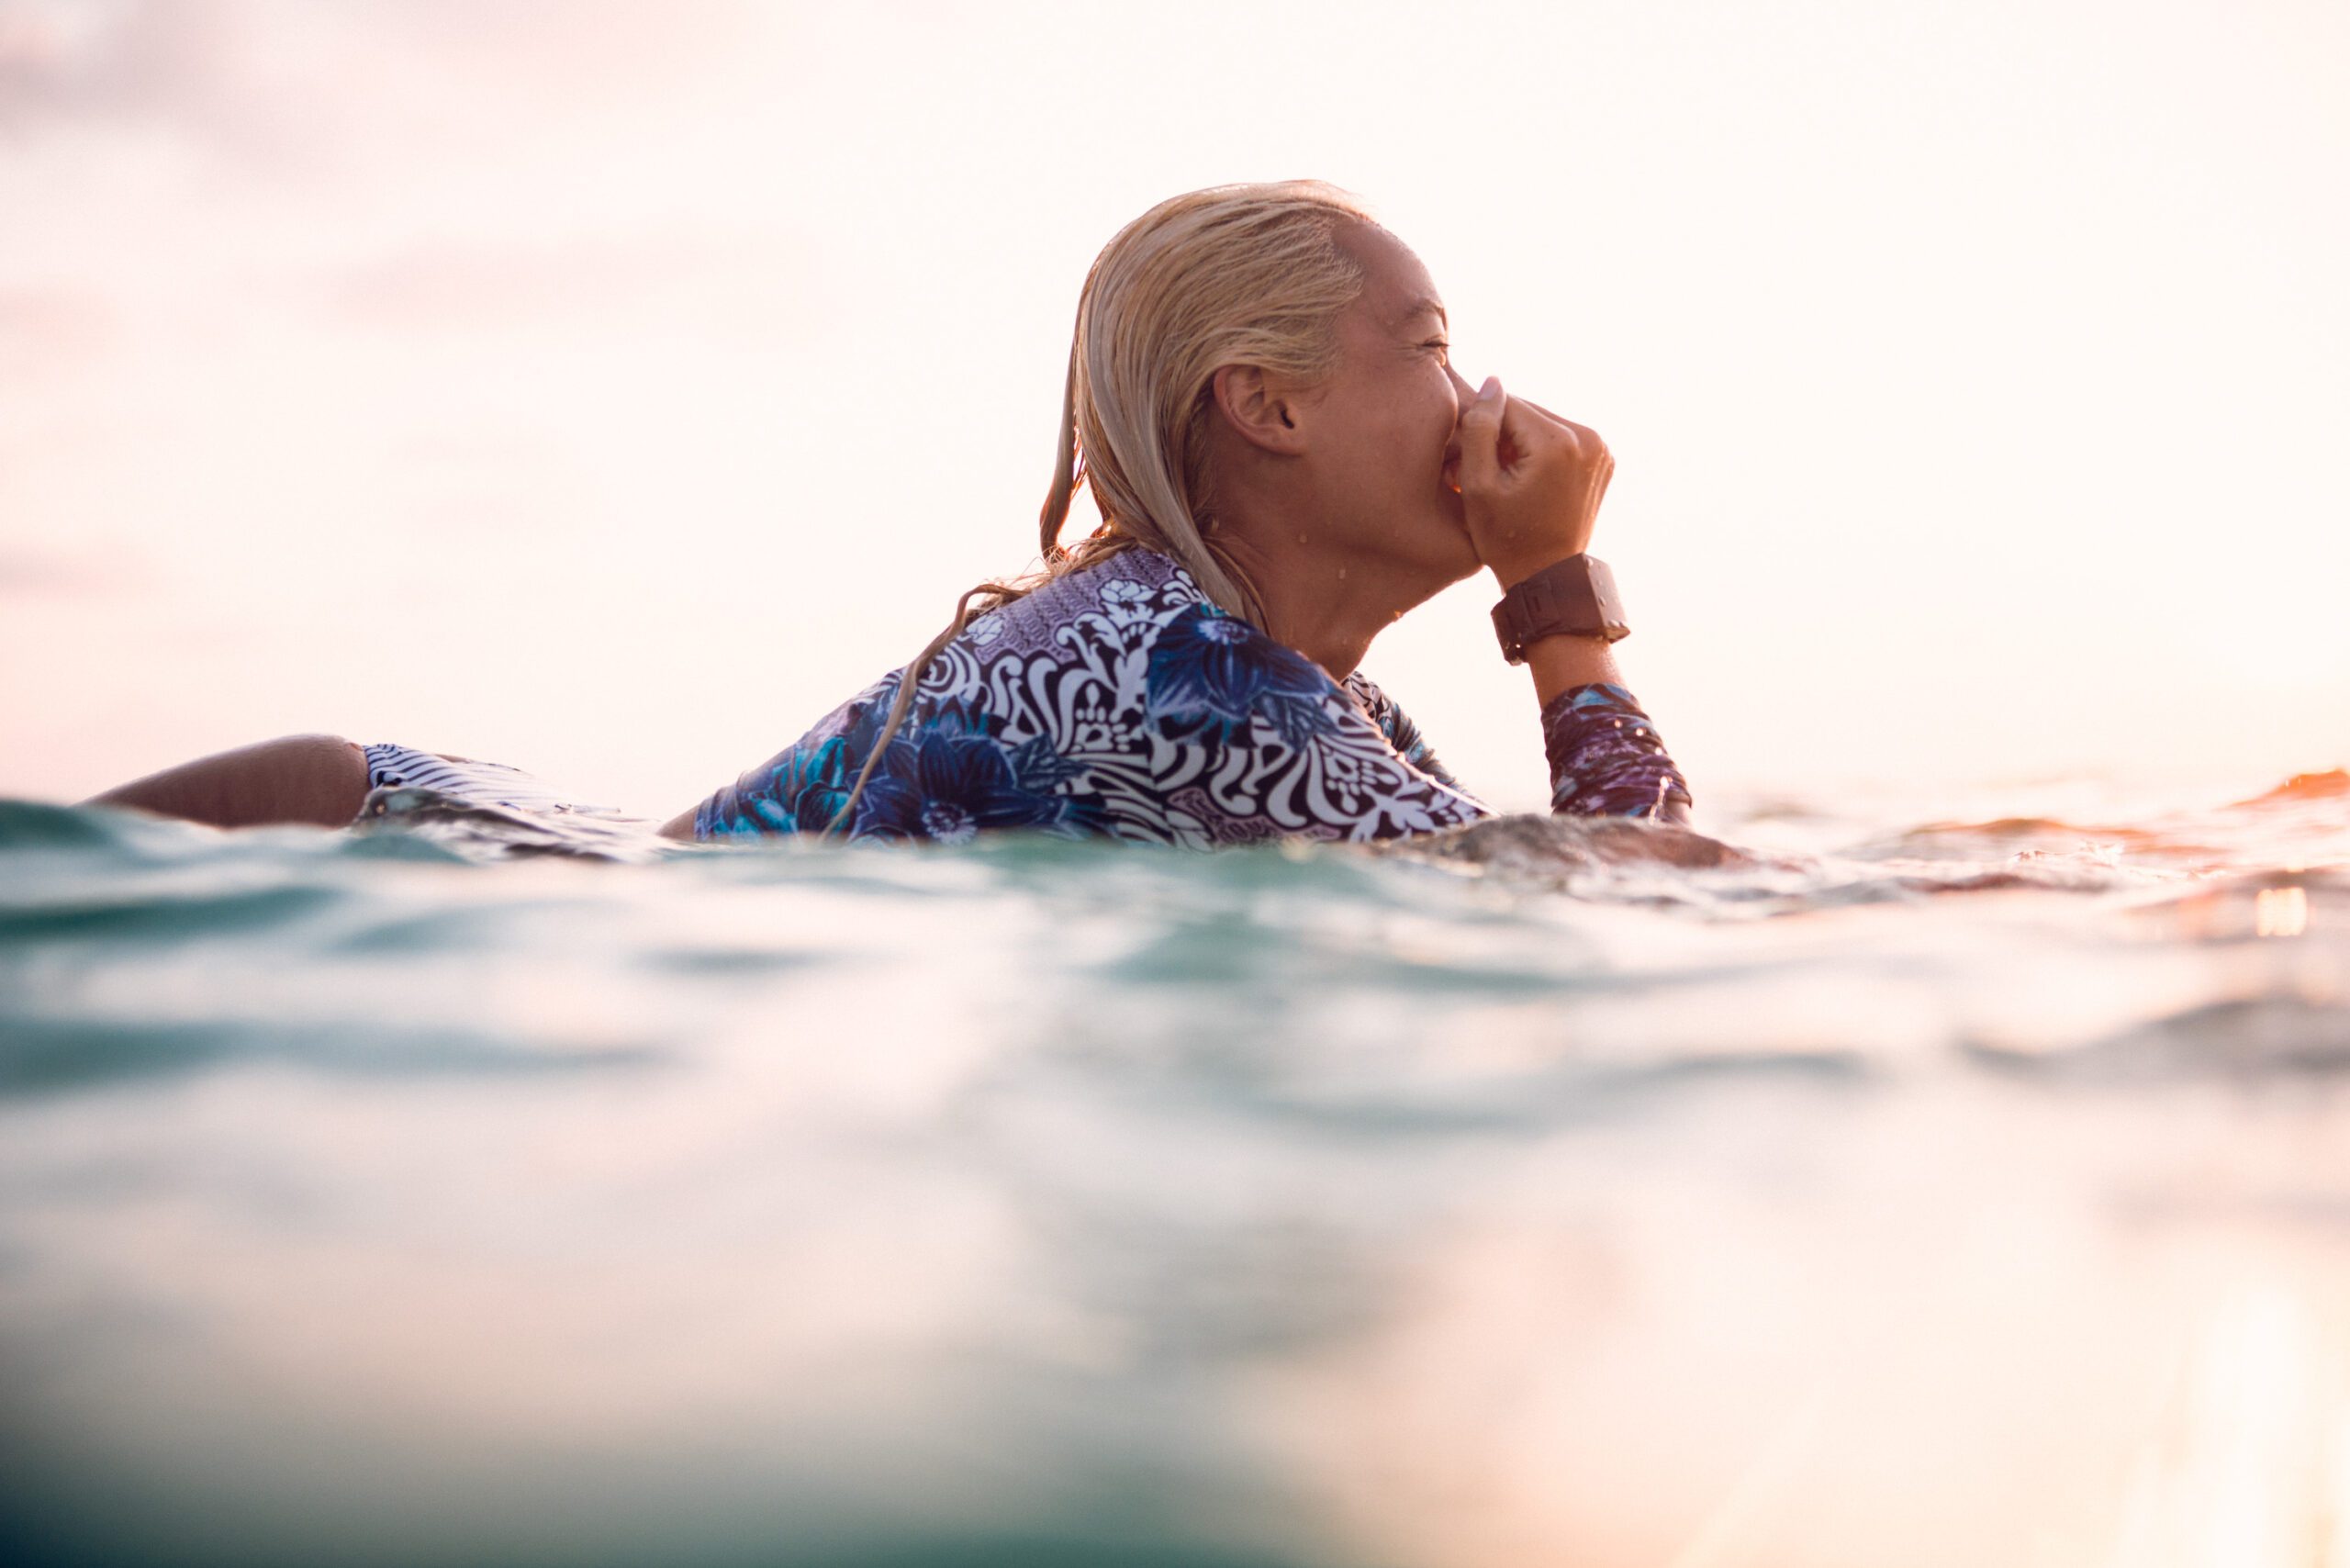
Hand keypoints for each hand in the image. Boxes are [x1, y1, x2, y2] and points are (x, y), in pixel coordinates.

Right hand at [1452, 376, 1613, 590]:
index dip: (1480, 426)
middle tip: (1484, 469)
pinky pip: (1561, 438)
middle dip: (1502, 433)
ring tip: (1504, 476)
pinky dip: (1540, 450)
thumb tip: (1492, 382)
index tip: (1466, 455)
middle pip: (1528, 412)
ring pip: (1543, 423)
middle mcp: (1588, 438)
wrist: (1547, 576)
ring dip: (1520, 440)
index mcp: (1558, 442)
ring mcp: (1601, 449)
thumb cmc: (1506, 538)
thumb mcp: (1478, 485)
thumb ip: (1479, 428)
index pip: (1507, 405)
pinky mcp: (1603, 458)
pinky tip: (1526, 478)